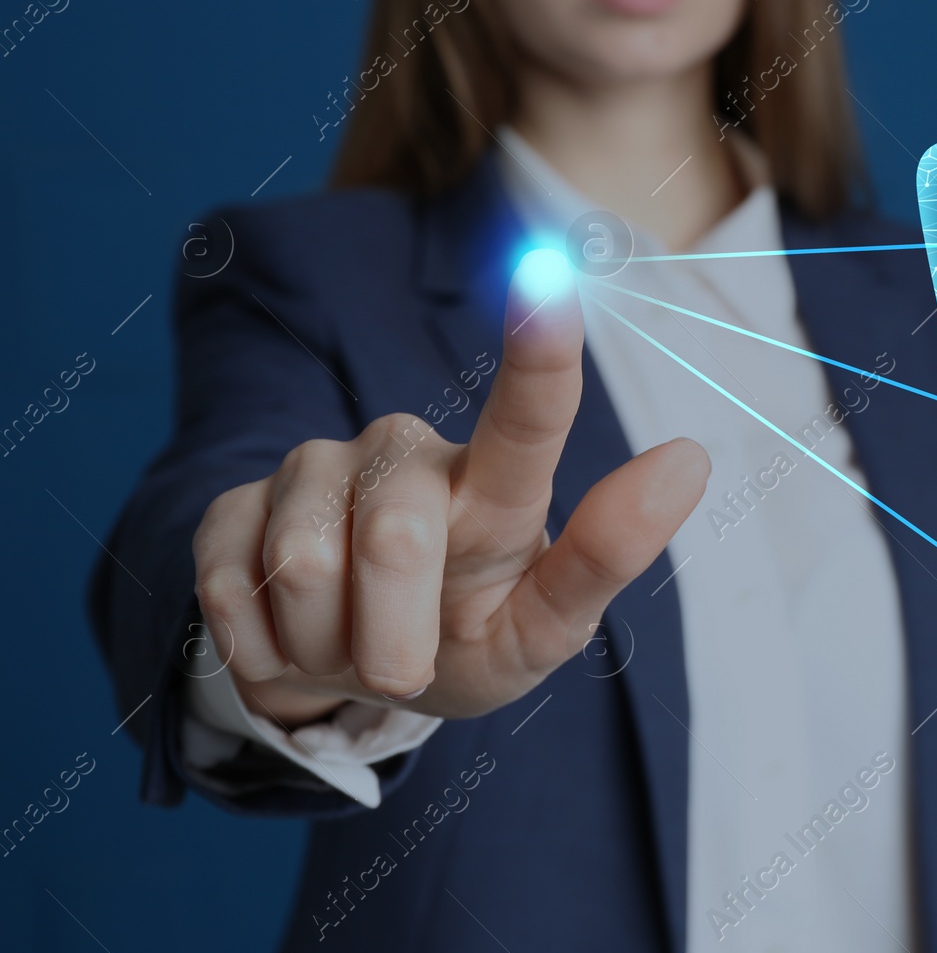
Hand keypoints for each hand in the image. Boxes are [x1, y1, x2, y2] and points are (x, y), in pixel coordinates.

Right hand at [191, 264, 709, 725]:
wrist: (358, 678)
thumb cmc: (472, 637)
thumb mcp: (544, 631)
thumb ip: (606, 556)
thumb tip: (691, 459)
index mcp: (495, 484)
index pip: (527, 417)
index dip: (537, 350)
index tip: (549, 275)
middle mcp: (407, 453)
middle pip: (398, 538)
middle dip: (396, 640)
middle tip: (405, 669)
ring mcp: (311, 470)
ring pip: (304, 569)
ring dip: (329, 647)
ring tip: (350, 640)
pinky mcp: (229, 506)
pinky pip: (232, 594)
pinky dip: (268, 653)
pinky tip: (291, 637)